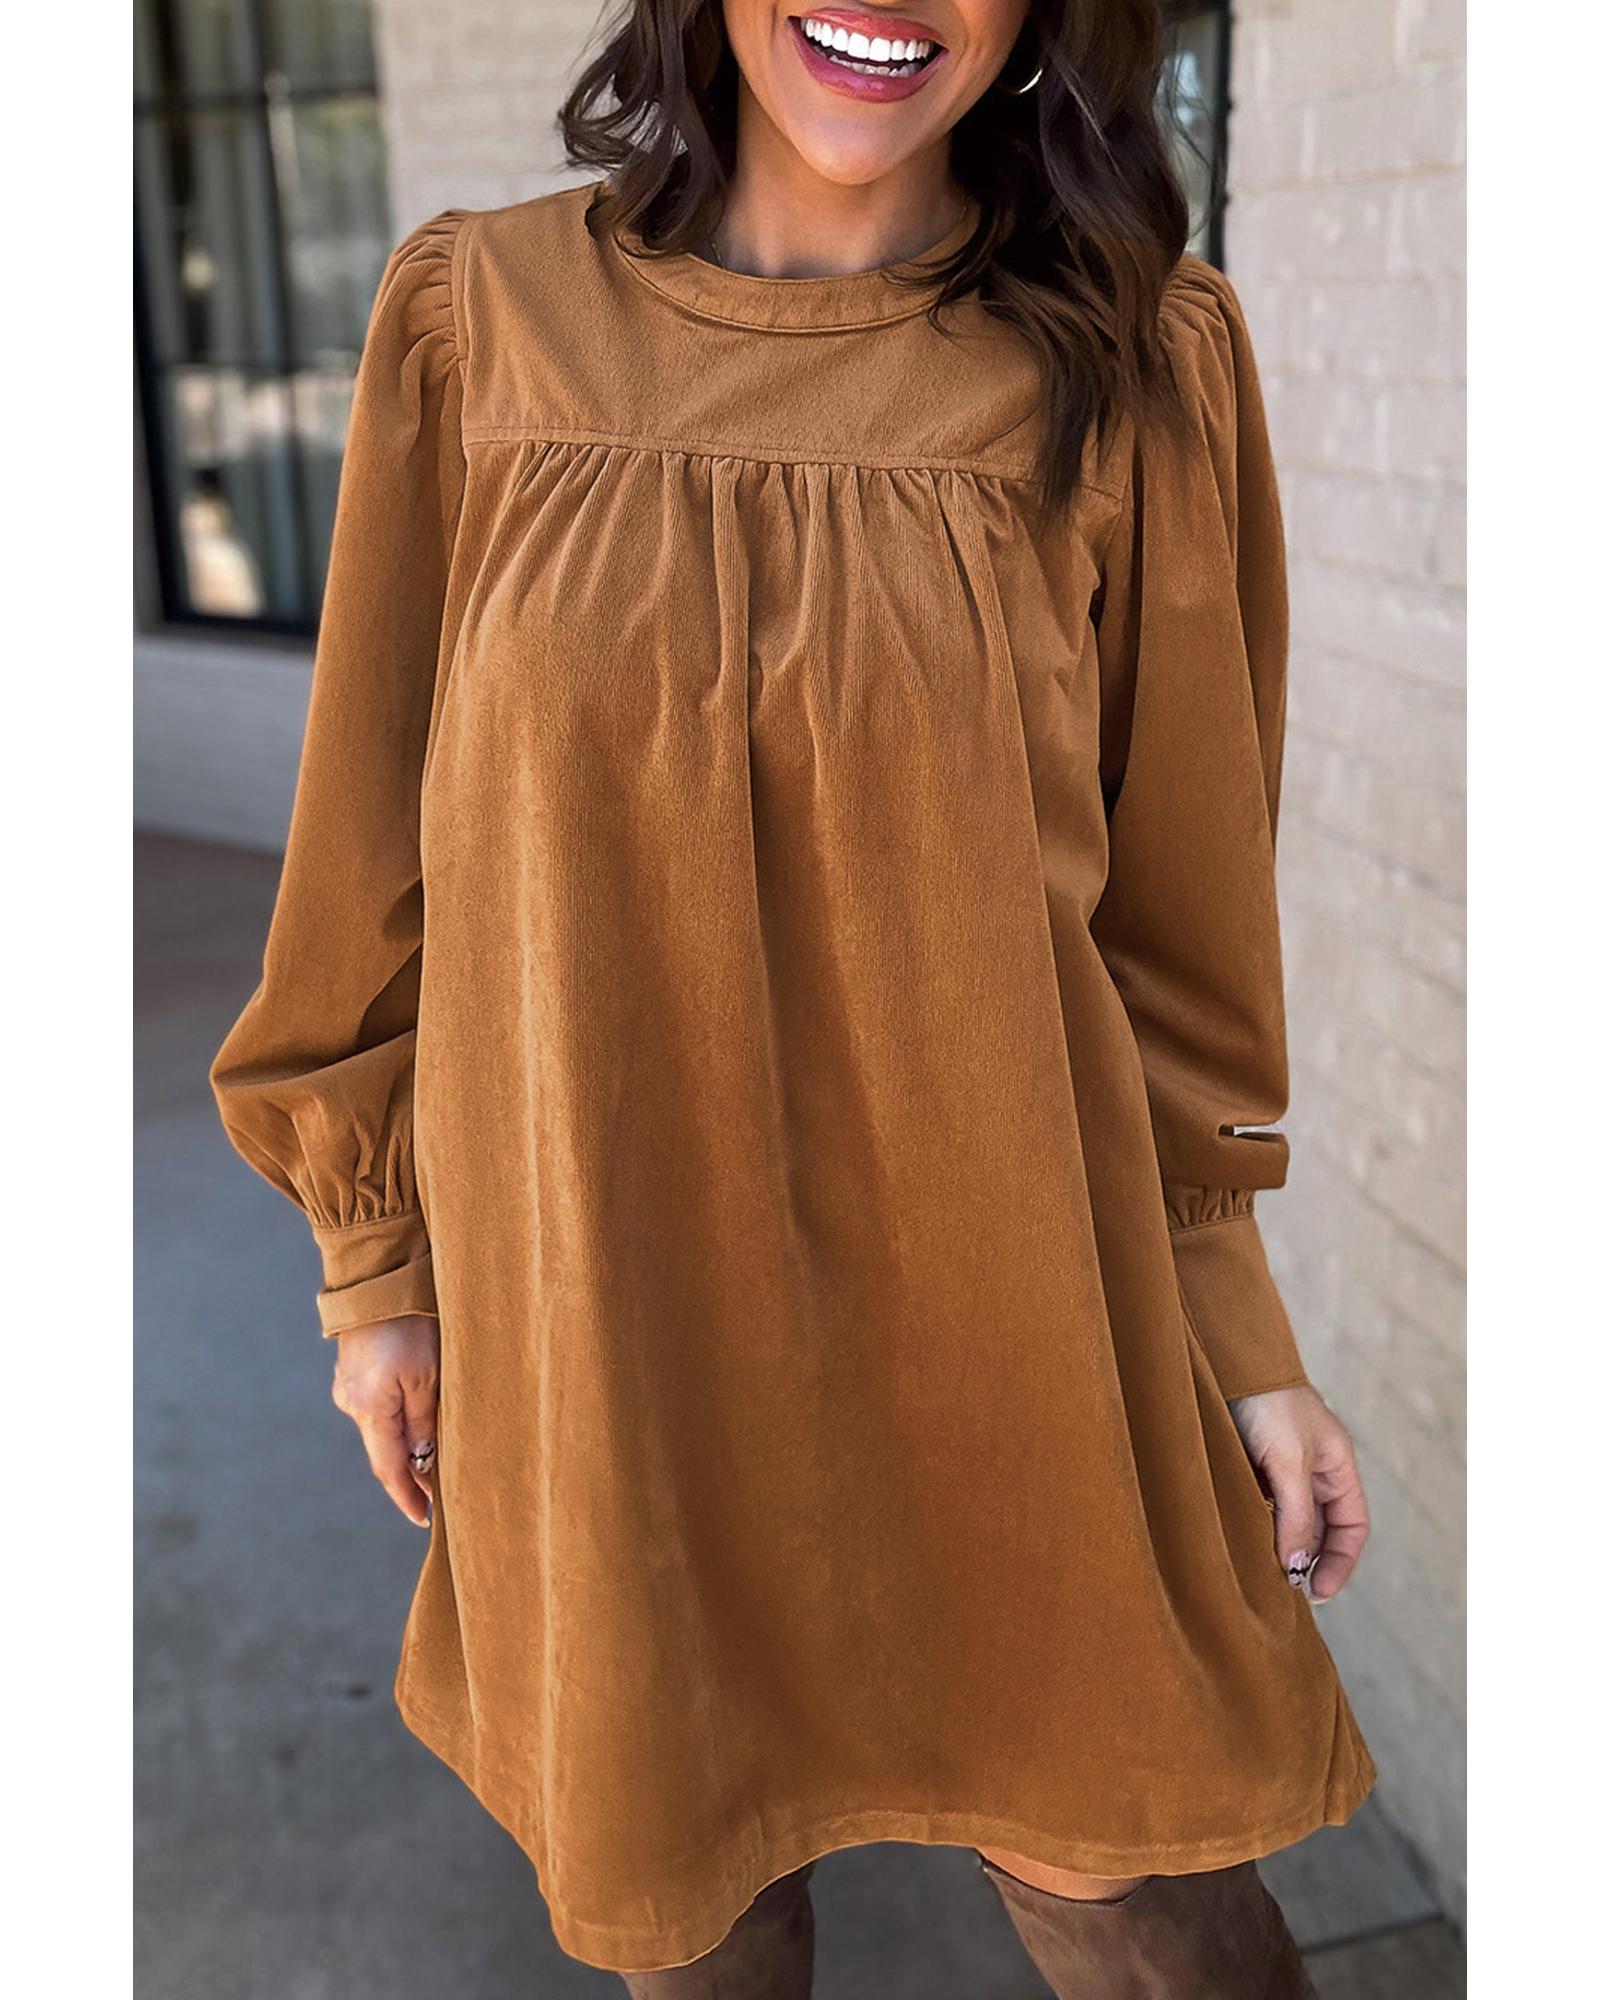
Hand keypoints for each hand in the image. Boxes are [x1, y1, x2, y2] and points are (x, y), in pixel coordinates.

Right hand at [329, 1313, 440, 1526]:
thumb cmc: (412, 1324)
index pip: (389, 1469)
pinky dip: (399, 1418)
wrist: (379, 1275)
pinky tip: (421, 1418)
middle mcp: (352, 1401)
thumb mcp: (430, 1376)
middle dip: (412, 1472)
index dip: (407, 1497)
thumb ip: (426, 1424)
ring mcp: (349, 1384)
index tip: (425, 1520)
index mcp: (369, 1409)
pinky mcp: (354, 1369)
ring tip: (439, 1456)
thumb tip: (425, 1463)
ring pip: (384, 1427)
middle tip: (442, 1493)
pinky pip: (379, 1405)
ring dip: (409, 1442)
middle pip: (385, 1450)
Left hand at [1227, 1383, 1369, 1601]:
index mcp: (1335, 1465)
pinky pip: (1254, 1505)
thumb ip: (1296, 1513)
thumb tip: (1297, 1564)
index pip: (1352, 1526)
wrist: (1221, 1357)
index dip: (1340, 1562)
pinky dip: (1249, 1526)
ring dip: (1273, 1545)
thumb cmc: (1267, 1399)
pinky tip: (1234, 1541)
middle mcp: (1310, 1469)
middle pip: (1317, 1528)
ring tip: (1256, 1574)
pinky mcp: (1245, 1464)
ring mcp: (1277, 1467)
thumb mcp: (1289, 1460)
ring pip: (1282, 1519)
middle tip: (1280, 1590)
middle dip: (1304, 1559)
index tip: (1315, 1591)